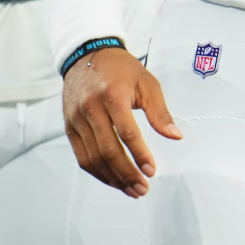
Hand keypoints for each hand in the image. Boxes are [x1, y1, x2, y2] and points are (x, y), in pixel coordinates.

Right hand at [62, 47, 180, 197]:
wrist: (87, 56)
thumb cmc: (121, 69)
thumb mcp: (147, 83)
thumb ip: (160, 112)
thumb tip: (175, 136)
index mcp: (112, 96)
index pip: (127, 132)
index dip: (139, 154)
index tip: (152, 170)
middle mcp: (90, 109)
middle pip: (107, 150)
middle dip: (126, 173)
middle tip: (142, 188)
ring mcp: (76, 120)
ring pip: (92, 158)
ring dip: (112, 178)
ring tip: (131, 189)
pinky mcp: (69, 127)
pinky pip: (81, 156)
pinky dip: (96, 171)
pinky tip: (112, 179)